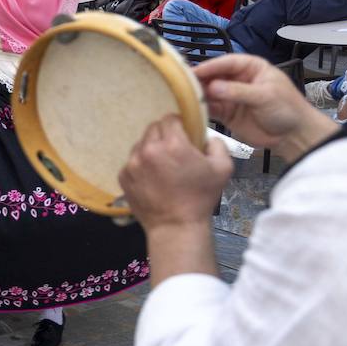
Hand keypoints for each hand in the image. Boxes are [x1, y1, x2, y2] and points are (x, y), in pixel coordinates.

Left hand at [120, 116, 234, 232]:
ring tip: (163, 167)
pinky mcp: (123, 176)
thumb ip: (216, 143)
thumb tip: (205, 136)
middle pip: (153, 128)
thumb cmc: (201, 198)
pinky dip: (141, 165)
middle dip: (165, 136)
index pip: (170, 118)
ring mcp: (132, 163)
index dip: (179, 125)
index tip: (184, 135)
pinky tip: (153, 178)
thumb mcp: (223, 168)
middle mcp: (148, 150)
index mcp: (172, 144)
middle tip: (174, 151)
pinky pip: (132, 161)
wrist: (176, 226)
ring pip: (141, 144)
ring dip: (152, 149)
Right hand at [193, 55, 338, 160]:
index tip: (195, 71)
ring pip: (210, 92)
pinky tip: (193, 110)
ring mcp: (231, 96)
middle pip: (215, 76)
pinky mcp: (226, 113)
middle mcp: (238, 79)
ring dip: (199, 95)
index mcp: (251, 67)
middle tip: (183, 85)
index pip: (228, 62)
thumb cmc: (286, 108)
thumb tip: (213, 87)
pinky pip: (211, 109)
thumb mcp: (265, 96)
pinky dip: (202, 109)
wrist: (293, 135)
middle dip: (201, 80)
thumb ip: (239, 91)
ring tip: (185, 98)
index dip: (211, 66)